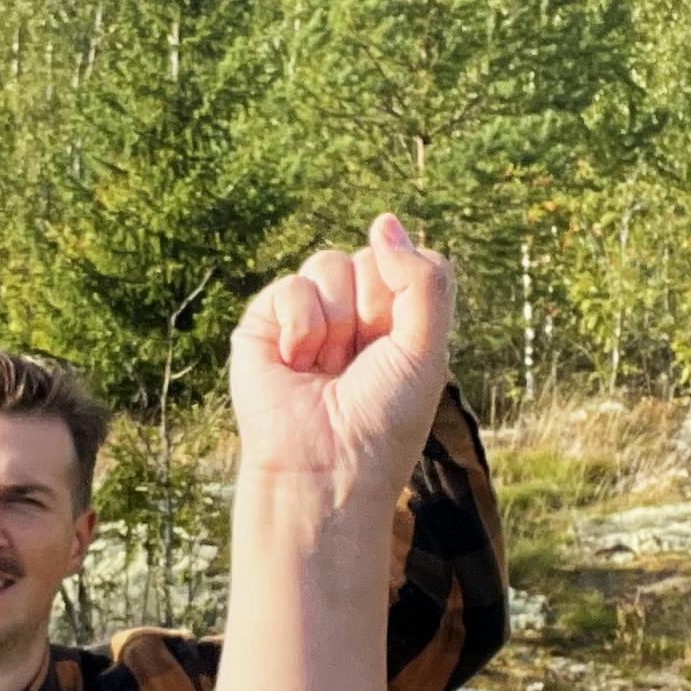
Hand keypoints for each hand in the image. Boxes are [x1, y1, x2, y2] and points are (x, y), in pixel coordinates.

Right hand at [230, 216, 455, 507]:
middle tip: (360, 362)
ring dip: (335, 321)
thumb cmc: (383, 421)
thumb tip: (384, 221)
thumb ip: (424, 280)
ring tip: (327, 367)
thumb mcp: (427, 350)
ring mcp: (307, 318)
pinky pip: (289, 286)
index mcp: (396, 321)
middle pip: (368, 258)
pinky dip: (300, 326)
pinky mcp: (263, 326)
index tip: (397, 349)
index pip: (405, 261)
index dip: (404, 298)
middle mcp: (352, 315)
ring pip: (328, 263)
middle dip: (370, 309)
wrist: (326, 469)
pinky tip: (296, 363)